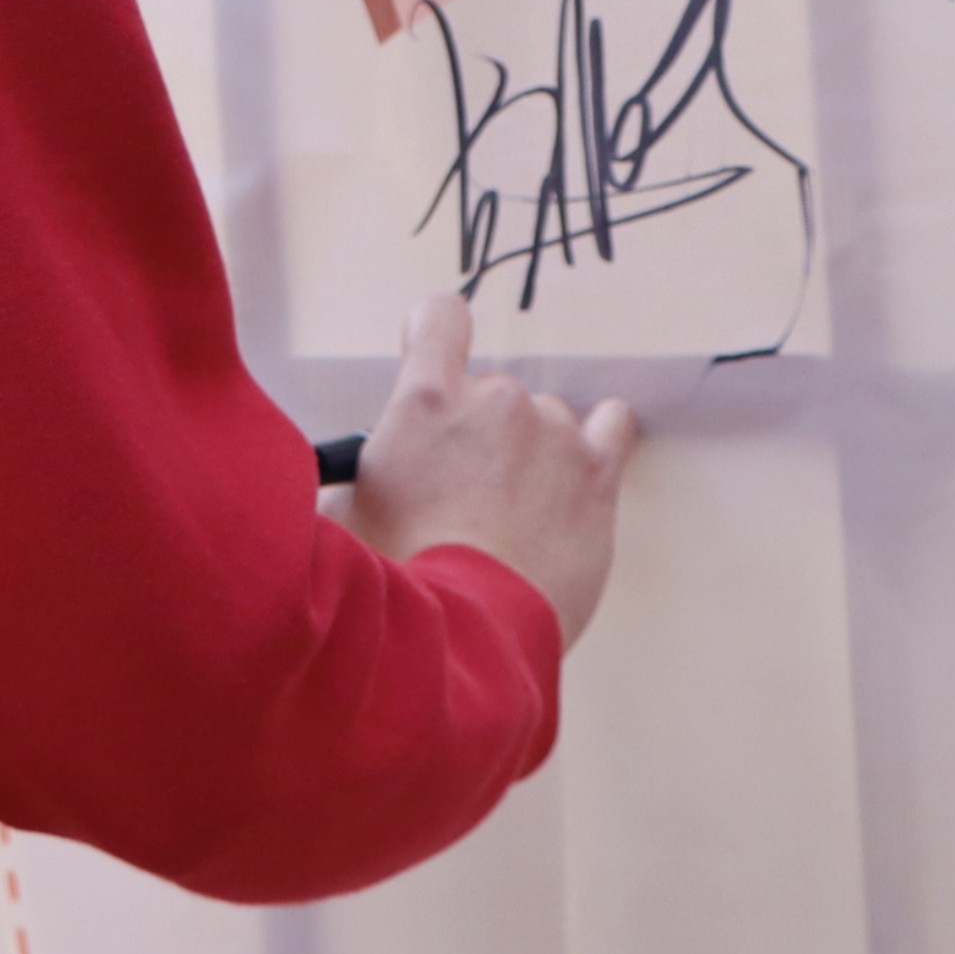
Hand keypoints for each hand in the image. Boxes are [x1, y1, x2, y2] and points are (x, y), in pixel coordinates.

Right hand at [342, 289, 637, 648]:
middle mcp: (493, 399)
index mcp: (425, 401)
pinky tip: (575, 480)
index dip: (434, 336)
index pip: (439, 316)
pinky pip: (611, 424)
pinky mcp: (597, 471)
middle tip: (461, 497)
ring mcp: (552, 431)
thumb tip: (349, 482)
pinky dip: (596, 443)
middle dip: (477, 436)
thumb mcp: (343, 519)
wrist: (471, 636)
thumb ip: (352, 477)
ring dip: (530, 453)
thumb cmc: (403, 585)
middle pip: (491, 392)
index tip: (434, 364)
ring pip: (544, 419)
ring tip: (514, 518)